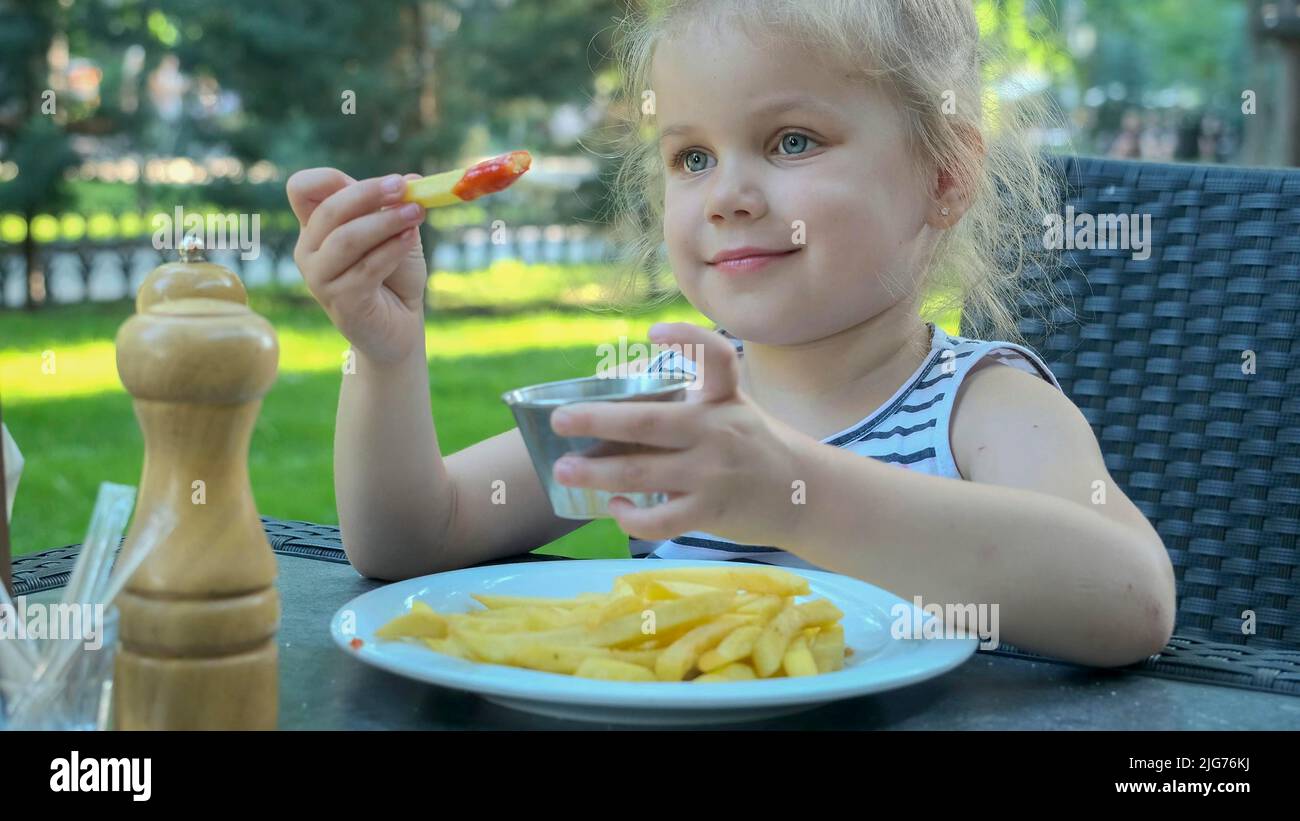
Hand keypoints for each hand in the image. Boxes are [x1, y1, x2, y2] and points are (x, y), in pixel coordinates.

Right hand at [286, 169, 428, 364]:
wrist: (400, 324)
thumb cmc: (394, 275)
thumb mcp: (395, 232)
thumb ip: (396, 207)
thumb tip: (413, 180)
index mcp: (315, 226)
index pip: (301, 189)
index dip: (332, 178)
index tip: (374, 180)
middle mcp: (308, 250)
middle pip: (328, 210)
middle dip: (368, 194)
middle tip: (405, 187)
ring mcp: (319, 278)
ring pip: (346, 239)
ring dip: (385, 221)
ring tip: (417, 213)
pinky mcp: (340, 302)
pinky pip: (366, 268)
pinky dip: (392, 249)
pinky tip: (410, 238)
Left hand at [549, 322, 813, 544]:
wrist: (803, 494)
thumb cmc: (752, 445)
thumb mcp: (732, 411)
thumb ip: (686, 404)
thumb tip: (614, 407)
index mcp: (724, 398)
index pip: (714, 358)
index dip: (686, 339)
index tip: (653, 333)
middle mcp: (718, 432)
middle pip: (650, 422)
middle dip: (598, 420)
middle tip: (559, 420)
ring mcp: (713, 474)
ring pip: (643, 474)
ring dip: (597, 473)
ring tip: (563, 470)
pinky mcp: (710, 512)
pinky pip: (660, 519)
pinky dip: (630, 515)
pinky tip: (613, 506)